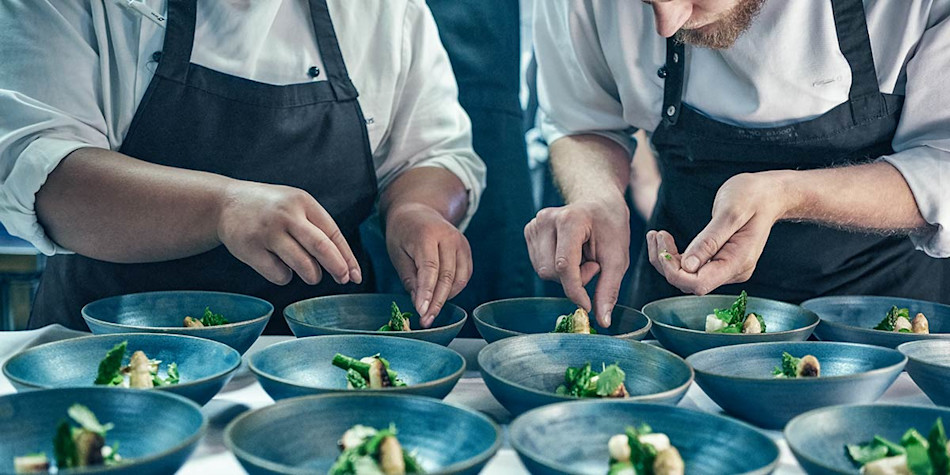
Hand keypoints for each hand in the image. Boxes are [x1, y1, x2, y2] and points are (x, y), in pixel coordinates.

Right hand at [216, 181, 361, 285]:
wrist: (225, 203)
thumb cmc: (269, 208)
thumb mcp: (295, 205)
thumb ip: (317, 228)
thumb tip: (343, 263)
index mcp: (303, 202)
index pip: (333, 233)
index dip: (347, 257)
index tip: (355, 275)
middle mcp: (286, 215)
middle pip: (322, 248)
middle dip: (338, 268)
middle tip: (343, 279)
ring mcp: (267, 232)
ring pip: (303, 265)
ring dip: (312, 276)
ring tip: (310, 274)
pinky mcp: (250, 249)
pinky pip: (279, 274)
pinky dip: (285, 277)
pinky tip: (279, 266)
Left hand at [385, 203, 471, 327]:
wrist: (418, 212)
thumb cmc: (403, 234)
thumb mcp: (397, 254)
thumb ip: (410, 278)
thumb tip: (420, 304)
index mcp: (427, 235)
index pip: (430, 268)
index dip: (427, 292)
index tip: (422, 311)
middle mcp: (448, 237)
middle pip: (447, 276)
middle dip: (437, 301)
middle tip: (427, 319)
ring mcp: (461, 242)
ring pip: (459, 278)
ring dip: (446, 297)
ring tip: (431, 308)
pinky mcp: (466, 249)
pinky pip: (465, 275)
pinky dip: (455, 289)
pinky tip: (442, 295)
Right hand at [524, 198, 629, 326]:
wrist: (600, 204)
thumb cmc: (611, 228)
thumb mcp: (617, 259)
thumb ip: (608, 290)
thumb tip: (602, 321)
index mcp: (570, 219)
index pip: (564, 265)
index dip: (575, 290)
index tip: (587, 305)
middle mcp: (546, 218)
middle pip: (551, 271)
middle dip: (574, 278)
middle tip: (593, 264)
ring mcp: (535, 223)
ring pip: (543, 271)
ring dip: (565, 274)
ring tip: (582, 257)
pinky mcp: (530, 230)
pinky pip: (539, 265)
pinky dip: (556, 268)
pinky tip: (569, 254)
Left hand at [647, 172, 791, 294]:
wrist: (768, 194)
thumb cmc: (753, 197)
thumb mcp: (730, 212)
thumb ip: (709, 240)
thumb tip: (688, 265)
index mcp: (738, 262)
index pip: (698, 284)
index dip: (675, 272)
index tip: (663, 246)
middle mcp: (733, 271)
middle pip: (689, 282)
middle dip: (666, 263)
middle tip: (657, 235)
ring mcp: (726, 268)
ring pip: (686, 277)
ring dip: (666, 259)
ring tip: (656, 235)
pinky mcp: (719, 262)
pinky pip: (691, 268)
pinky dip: (674, 256)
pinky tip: (665, 240)